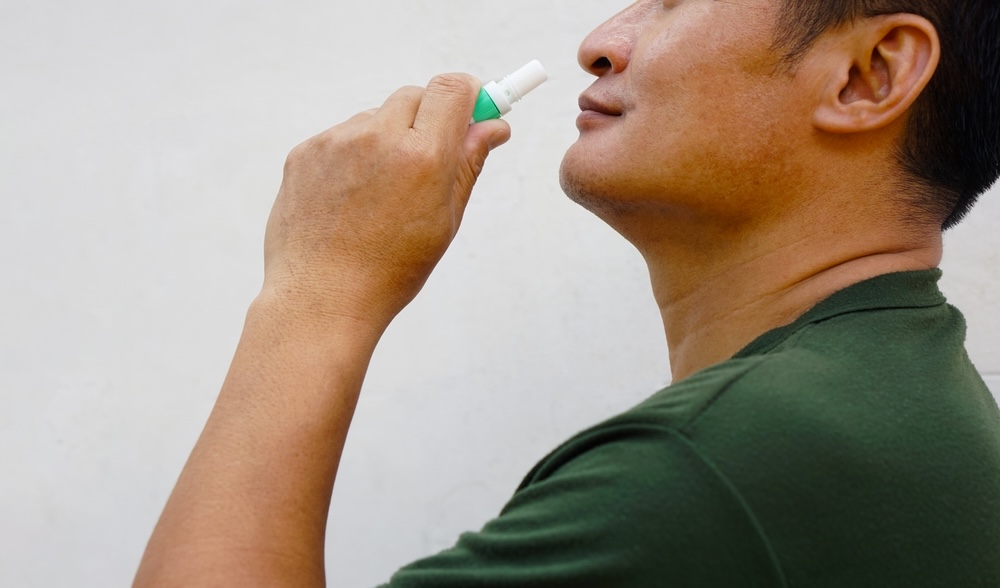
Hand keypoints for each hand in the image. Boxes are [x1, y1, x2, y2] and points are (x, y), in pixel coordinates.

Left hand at [261, 73, 510, 332]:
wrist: (322, 298)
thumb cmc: (389, 271)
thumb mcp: (445, 220)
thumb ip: (468, 164)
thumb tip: (492, 127)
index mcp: (424, 157)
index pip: (452, 89)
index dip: (468, 94)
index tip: (473, 107)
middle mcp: (379, 138)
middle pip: (414, 96)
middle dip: (427, 118)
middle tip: (429, 158)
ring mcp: (336, 142)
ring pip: (374, 118)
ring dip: (387, 139)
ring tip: (381, 195)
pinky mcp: (305, 152)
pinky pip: (340, 138)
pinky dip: (352, 157)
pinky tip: (351, 200)